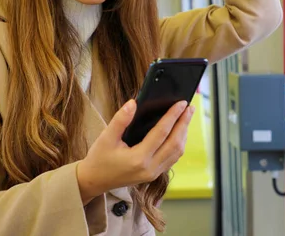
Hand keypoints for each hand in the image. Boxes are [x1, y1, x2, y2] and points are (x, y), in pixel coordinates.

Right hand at [76, 99, 194, 203]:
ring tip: (186, 118)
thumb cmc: (99, 158)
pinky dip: (178, 144)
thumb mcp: (106, 137)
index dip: (173, 116)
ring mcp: (153, 174)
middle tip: (189, 108)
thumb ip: (121, 119)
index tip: (181, 103)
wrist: (94, 181)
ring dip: (183, 134)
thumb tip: (134, 103)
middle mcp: (149, 168)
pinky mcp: (153, 175)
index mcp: (138, 159)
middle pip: (175, 143)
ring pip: (177, 153)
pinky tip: (178, 133)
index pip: (162, 133)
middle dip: (184, 124)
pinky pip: (172, 159)